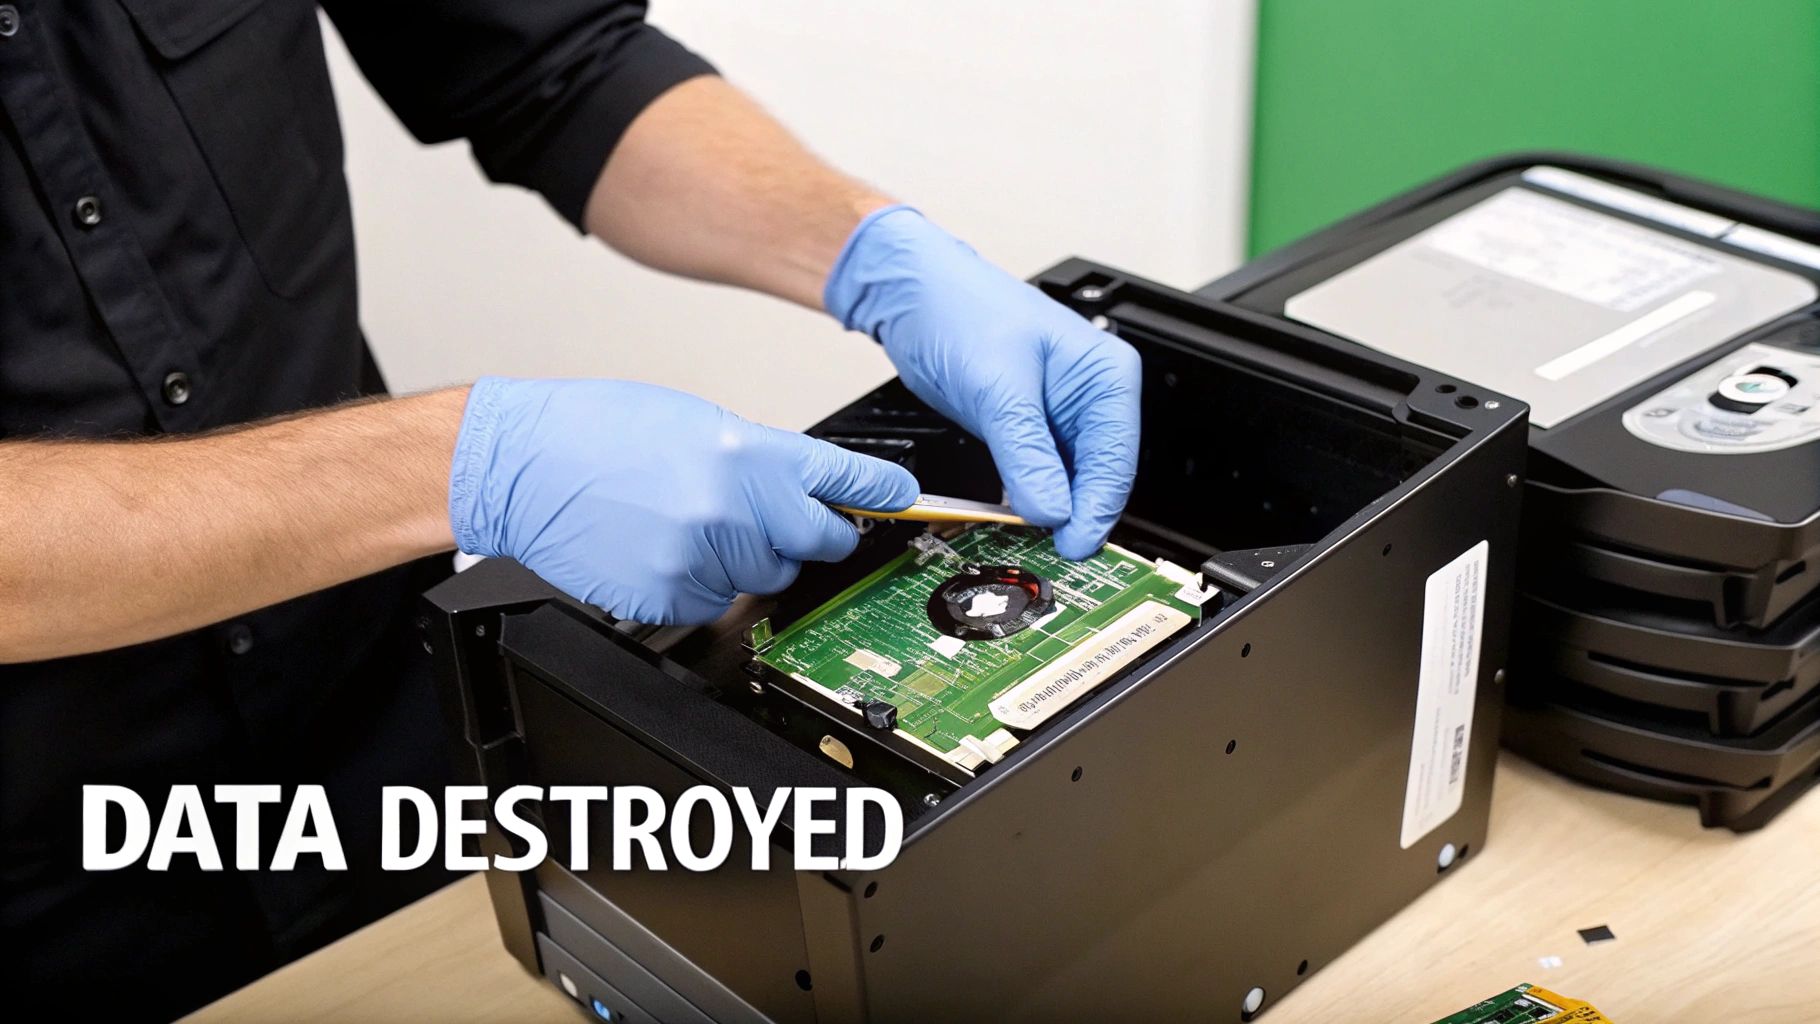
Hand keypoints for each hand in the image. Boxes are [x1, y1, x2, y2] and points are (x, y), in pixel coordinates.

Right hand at [448, 378, 918, 623]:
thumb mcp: (695, 422)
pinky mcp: (672, 597)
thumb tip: (801, 487)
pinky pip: (714, 603)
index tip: (906, 500)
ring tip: (686, 523)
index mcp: (746, 452)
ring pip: (763, 579)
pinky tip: (661, 549)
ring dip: (741, 560)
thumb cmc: (595, 433)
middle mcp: (734, 507)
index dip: (882, 493)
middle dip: (804, 534)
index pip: (842, 479)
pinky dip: (697, 584)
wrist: (521, 465)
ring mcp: (703, 558)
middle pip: (814, 543)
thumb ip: (759, 458)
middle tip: (771, 518)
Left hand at [824, 207, 1140, 558]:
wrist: (911, 292)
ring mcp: (1060, 416)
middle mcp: (1091, 397)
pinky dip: (1025, 499)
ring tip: (1028, 541)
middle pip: (1097, 478)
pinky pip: (1038, 476)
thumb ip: (1026, 454)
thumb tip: (1051, 511)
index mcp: (1106, 376)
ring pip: (1067, 483)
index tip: (1072, 547)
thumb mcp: (996, 386)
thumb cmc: (959, 307)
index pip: (1115, 461)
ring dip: (1048, 511)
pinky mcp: (1028, 429)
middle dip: (1073, 516)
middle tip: (1050, 554)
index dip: (1096, 511)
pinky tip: (1011, 517)